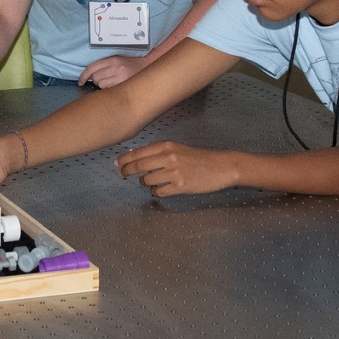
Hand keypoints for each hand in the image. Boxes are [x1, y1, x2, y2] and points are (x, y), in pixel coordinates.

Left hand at [79, 54, 149, 88]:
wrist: (148, 66)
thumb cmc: (131, 65)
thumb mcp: (118, 60)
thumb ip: (105, 66)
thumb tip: (90, 77)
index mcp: (113, 59)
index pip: (92, 67)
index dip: (83, 75)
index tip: (80, 82)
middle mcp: (116, 67)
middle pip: (96, 77)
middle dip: (97, 80)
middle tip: (104, 79)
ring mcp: (121, 77)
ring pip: (101, 85)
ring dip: (103, 86)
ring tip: (111, 82)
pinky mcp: (125, 85)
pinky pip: (109, 90)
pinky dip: (109, 90)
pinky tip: (115, 86)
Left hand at [114, 141, 237, 197]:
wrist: (221, 166)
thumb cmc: (200, 158)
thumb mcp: (178, 149)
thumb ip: (160, 153)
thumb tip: (139, 159)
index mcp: (167, 146)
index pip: (139, 152)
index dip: (125, 159)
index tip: (117, 164)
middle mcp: (168, 158)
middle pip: (138, 166)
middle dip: (127, 171)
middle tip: (123, 175)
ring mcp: (174, 173)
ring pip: (147, 180)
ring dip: (145, 183)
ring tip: (150, 183)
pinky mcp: (180, 186)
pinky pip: (159, 191)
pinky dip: (156, 192)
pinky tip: (159, 190)